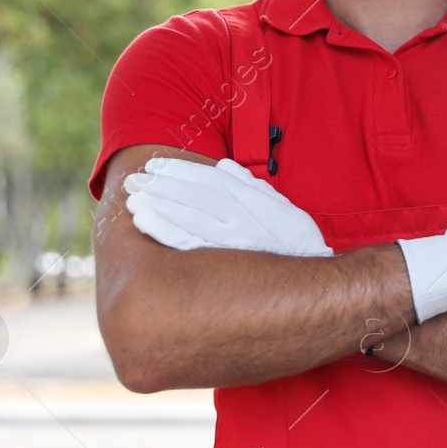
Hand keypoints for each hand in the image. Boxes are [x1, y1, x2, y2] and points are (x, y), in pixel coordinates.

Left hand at [122, 157, 333, 257]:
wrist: (313, 281)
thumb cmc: (293, 241)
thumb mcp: (279, 205)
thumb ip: (251, 185)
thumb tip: (225, 166)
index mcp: (251, 200)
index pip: (207, 179)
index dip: (179, 171)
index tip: (155, 166)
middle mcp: (239, 216)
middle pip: (191, 195)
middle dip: (160, 186)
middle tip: (134, 181)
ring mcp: (230, 240)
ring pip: (185, 216)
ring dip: (156, 205)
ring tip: (133, 200)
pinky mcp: (223, 263)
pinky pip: (187, 243)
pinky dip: (164, 230)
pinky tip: (146, 223)